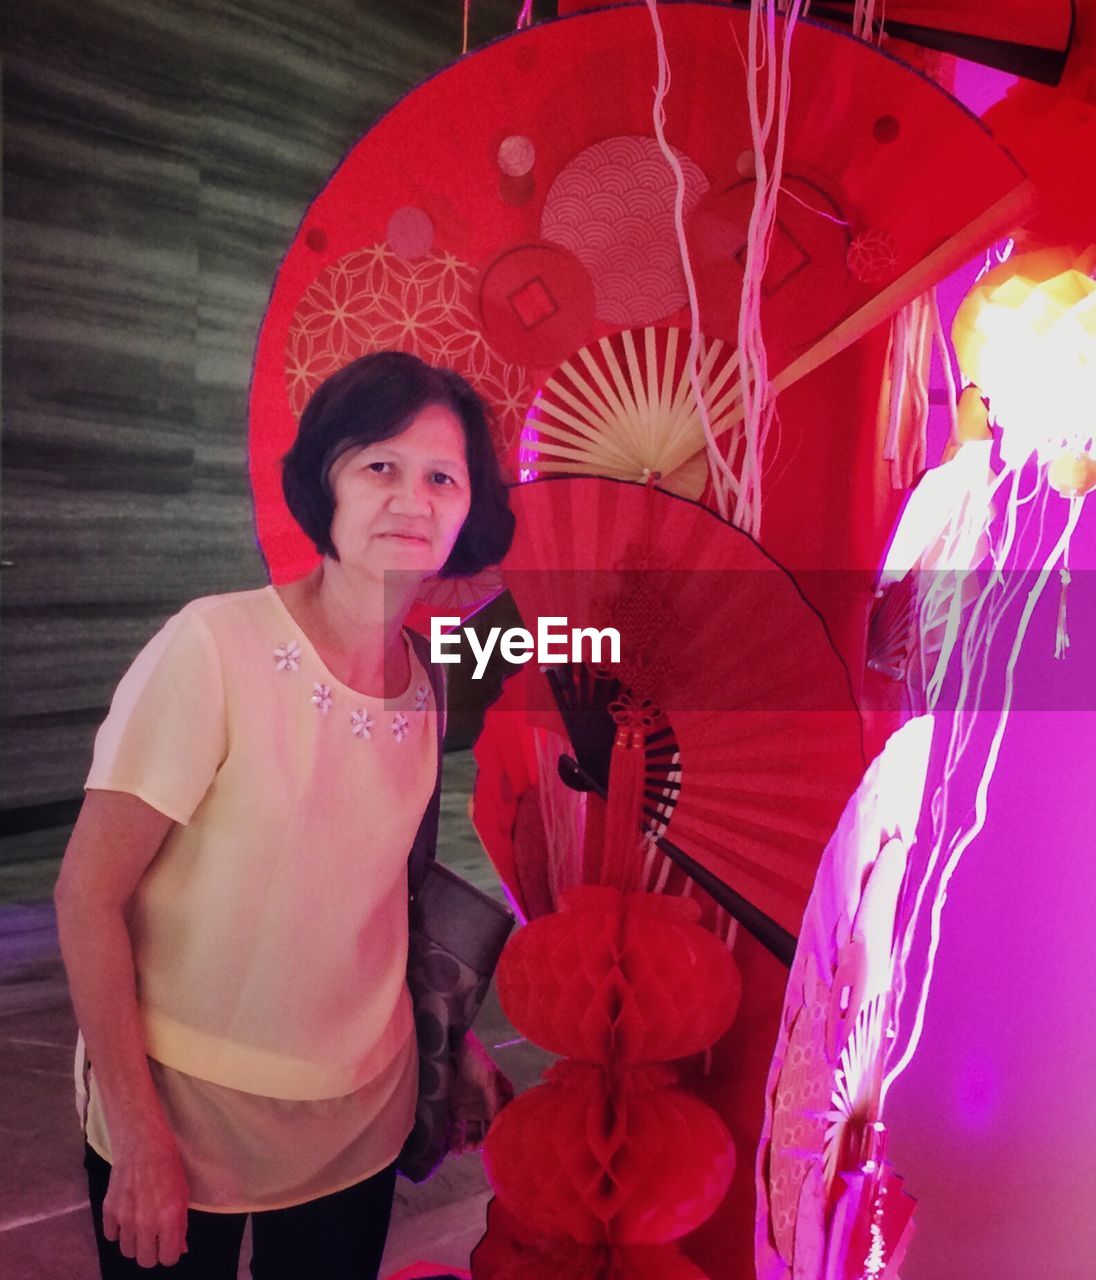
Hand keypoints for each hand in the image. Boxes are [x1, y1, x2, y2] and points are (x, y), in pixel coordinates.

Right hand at [103, 1123, 189, 1267]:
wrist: (142, 1143)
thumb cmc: (169, 1165)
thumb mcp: (183, 1193)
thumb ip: (181, 1224)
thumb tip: (180, 1249)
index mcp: (168, 1218)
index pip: (168, 1258)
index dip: (171, 1252)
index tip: (170, 1243)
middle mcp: (145, 1223)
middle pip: (146, 1261)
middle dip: (153, 1252)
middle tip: (156, 1237)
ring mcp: (124, 1218)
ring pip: (127, 1252)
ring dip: (135, 1243)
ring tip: (141, 1226)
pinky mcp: (108, 1210)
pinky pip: (111, 1237)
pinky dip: (118, 1232)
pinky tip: (126, 1217)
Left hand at [446, 1031, 513, 1154]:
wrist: (449, 1047)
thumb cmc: (473, 1059)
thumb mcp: (487, 1077)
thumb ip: (494, 1098)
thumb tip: (500, 1120)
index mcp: (492, 1097)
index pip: (497, 1119)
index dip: (495, 1131)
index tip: (491, 1141)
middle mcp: (480, 1105)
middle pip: (482, 1128)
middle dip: (479, 1140)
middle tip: (473, 1147)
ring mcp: (465, 1107)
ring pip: (468, 1130)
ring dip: (467, 1142)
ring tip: (463, 1150)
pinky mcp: (449, 1108)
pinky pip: (453, 1127)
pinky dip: (454, 1139)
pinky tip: (453, 1148)